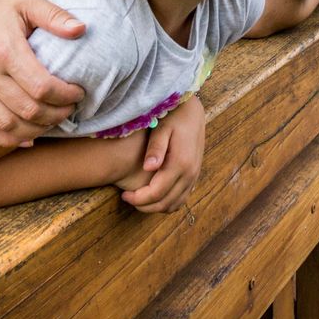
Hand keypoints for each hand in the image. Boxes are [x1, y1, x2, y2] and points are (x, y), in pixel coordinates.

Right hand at [0, 0, 87, 147]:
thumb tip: (81, 29)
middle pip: (28, 110)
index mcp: (4, 50)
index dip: (66, 96)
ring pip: (8, 125)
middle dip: (57, 114)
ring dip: (36, 129)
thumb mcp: (27, 4)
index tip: (78, 93)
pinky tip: (26, 136)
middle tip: (69, 108)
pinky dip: (5, 141)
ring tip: (52, 119)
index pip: (42, 87)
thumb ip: (55, 16)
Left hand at [119, 95, 204, 213]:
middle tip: (128, 197)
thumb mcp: (161, 128)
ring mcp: (194, 176)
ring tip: (138, 197)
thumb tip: (148, 167)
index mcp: (180, 163)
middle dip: (144, 205)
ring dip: (155, 207)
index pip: (156, 193)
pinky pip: (181, 199)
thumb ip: (155, 148)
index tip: (124, 195)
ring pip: (174, 205)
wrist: (192, 111)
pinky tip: (153, 194)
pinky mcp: (194, 176)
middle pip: (165, 203)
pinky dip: (166, 202)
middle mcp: (190, 174)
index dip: (138, 198)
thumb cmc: (173, 117)